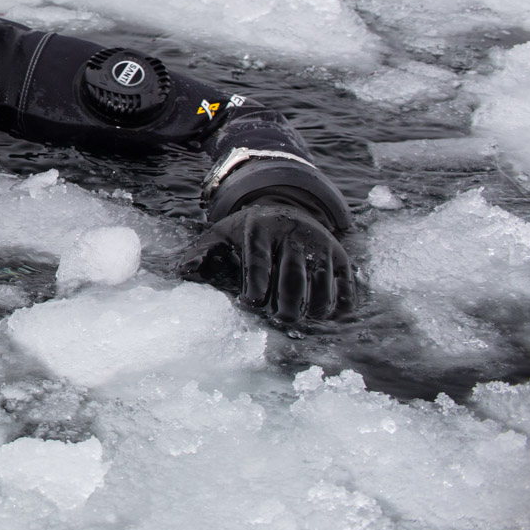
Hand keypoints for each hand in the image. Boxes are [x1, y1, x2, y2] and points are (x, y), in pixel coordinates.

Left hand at [178, 205, 353, 322]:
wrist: (287, 208)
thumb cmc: (248, 231)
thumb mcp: (221, 233)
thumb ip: (201, 251)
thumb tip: (183, 271)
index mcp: (260, 230)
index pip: (259, 260)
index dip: (256, 285)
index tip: (251, 305)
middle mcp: (292, 235)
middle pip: (292, 274)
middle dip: (286, 303)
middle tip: (280, 320)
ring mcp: (319, 244)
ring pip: (321, 280)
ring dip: (314, 306)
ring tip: (303, 321)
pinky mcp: (339, 256)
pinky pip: (345, 282)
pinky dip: (341, 302)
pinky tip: (330, 317)